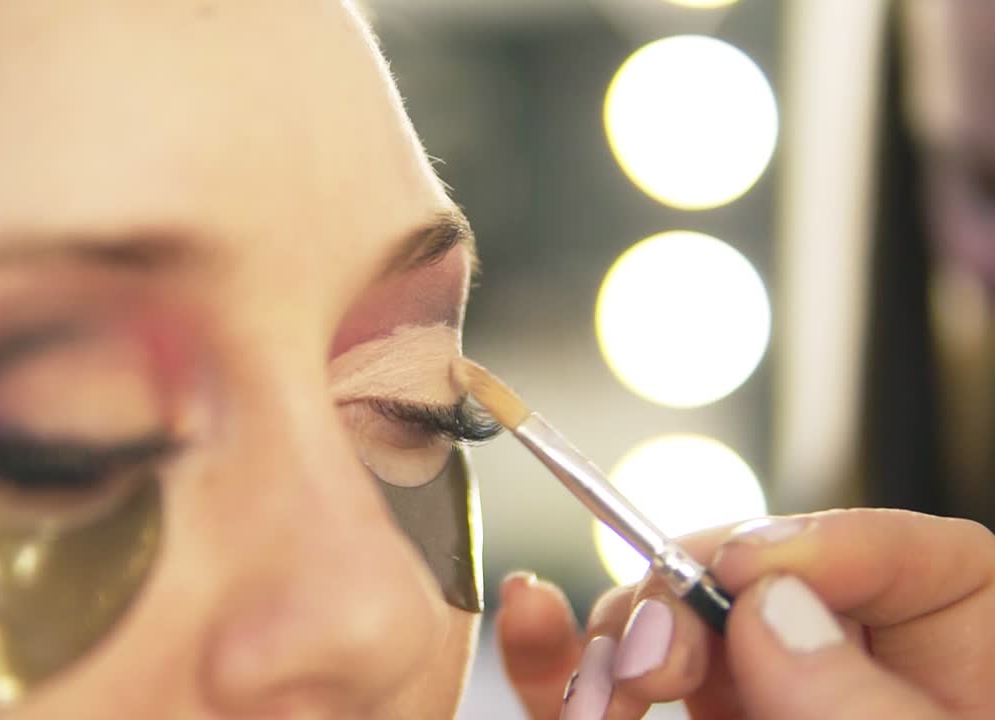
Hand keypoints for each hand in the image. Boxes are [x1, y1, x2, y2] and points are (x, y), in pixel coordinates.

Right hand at [496, 509, 994, 718]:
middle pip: (761, 580)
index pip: (914, 559)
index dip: (828, 542)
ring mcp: (748, 705)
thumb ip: (867, 706)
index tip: (754, 567)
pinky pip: (606, 694)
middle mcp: (843, 673)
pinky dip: (554, 661)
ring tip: (616, 679)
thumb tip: (769, 608)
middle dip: (692, 588)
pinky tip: (533, 618)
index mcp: (960, 663)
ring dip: (620, 630)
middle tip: (667, 642)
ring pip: (670, 628)